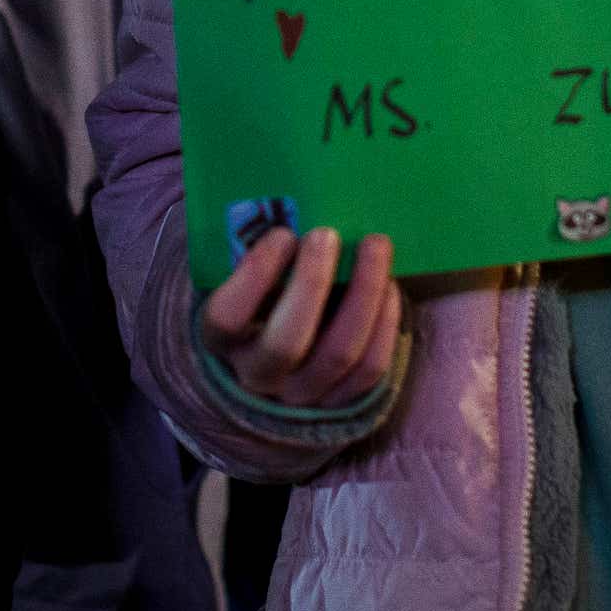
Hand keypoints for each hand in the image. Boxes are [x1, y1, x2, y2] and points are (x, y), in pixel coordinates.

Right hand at [201, 226, 399, 409]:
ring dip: (362, 295)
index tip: (282, 235)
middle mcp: (257, 376)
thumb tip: (288, 208)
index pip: (227, 318)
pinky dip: (384, 324)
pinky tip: (389, 286)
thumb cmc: (258, 301)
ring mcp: (301, 395)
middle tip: (328, 234)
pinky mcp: (341, 403)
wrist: (274, 361)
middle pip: (286, 343)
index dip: (254, 276)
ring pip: (338, 354)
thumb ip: (254, 255)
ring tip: (374, 245)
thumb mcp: (242, 280)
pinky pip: (370, 369)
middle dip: (311, 283)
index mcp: (221, 343)